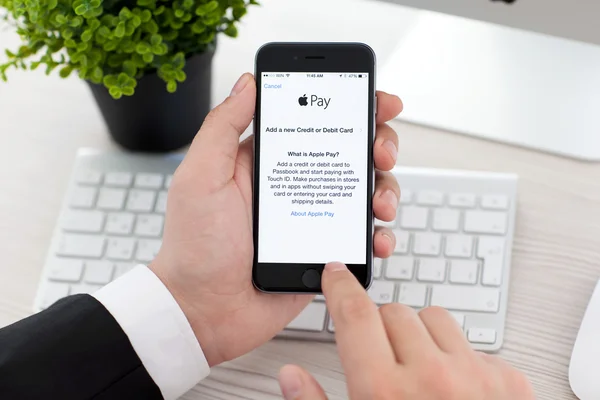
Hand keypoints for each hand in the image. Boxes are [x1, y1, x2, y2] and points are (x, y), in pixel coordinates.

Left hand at [149, 73, 403, 365]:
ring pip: (364, 192)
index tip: (377, 102)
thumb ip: (223, 127)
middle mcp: (296, 185)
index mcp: (269, 161)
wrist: (204, 311)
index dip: (351, 107)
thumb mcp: (200, 177)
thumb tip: (248, 83)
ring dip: (385, 190)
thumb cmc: (195, 247)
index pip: (316, 122)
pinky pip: (362, 236)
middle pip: (351, 152)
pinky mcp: (325, 250)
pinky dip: (379, 235)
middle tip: (381, 152)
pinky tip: (375, 238)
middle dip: (378, 144)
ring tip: (379, 204)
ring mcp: (314, 217)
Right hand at [278, 262, 535, 399]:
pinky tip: (454, 392)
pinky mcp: (511, 385)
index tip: (336, 273)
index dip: (340, 287)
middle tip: (379, 355)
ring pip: (435, 319)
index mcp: (383, 392)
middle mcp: (431, 378)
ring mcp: (476, 378)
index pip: (354, 314)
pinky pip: (475, 346)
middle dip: (379, 325)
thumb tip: (291, 376)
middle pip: (393, 312)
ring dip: (420, 334)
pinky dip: (459, 358)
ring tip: (416, 370)